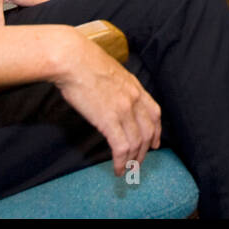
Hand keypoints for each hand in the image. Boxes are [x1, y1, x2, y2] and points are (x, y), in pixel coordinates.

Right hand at [51, 27, 161, 175]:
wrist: (72, 58)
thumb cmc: (82, 61)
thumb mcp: (109, 71)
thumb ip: (116, 86)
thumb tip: (111, 98)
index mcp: (134, 86)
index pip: (154, 112)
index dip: (156, 130)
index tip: (155, 142)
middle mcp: (134, 98)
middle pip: (148, 131)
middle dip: (145, 150)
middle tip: (138, 162)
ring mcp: (123, 109)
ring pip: (137, 142)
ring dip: (132, 160)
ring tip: (126, 170)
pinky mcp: (109, 120)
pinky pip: (121, 147)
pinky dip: (121, 162)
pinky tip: (117, 168)